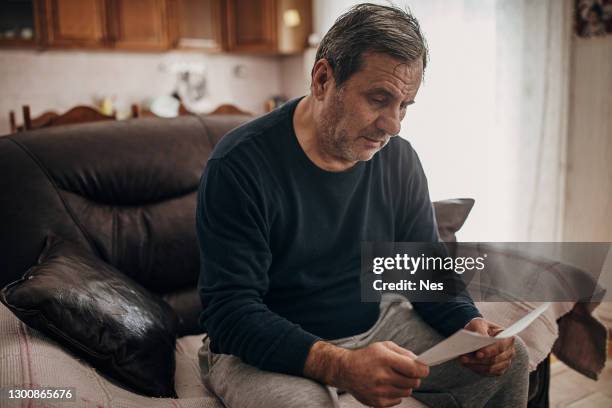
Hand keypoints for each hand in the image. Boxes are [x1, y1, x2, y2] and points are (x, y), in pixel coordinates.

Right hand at [304, 341, 428, 407]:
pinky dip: (396, 394)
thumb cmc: (366, 357)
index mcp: (385, 359)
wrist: (345, 370)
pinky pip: (398, 400)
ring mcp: (379, 391)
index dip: (423, 369)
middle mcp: (382, 376)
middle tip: (406, 372)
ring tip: (393, 378)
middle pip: (413, 382)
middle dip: (414, 377)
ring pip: (407, 392)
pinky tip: (386, 386)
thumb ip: (403, 352)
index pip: (414, 369)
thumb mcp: (383, 346)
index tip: (424, 369)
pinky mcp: (377, 402)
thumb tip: (420, 362)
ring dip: (405, 385)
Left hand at [461, 319, 514, 375]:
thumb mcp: (478, 323)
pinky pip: (487, 373)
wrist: (477, 334)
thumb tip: (482, 339)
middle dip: (478, 360)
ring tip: (462, 360)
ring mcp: (505, 362)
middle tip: (463, 358)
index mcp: (508, 338)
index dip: (489, 351)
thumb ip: (480, 329)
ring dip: (475, 365)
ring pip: (490, 368)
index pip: (500, 347)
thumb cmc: (479, 327)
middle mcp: (509, 352)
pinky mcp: (498, 370)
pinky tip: (467, 364)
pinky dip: (476, 369)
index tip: (478, 354)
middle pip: (495, 359)